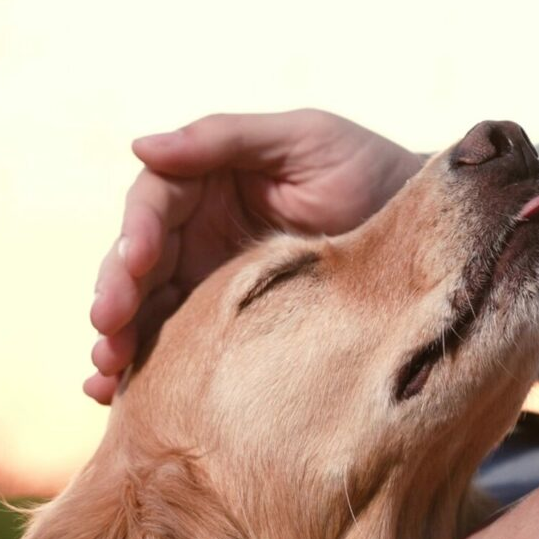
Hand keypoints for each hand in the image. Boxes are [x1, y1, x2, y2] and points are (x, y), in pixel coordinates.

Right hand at [85, 110, 422, 402]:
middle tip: (106, 330)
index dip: (134, 235)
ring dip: (120, 343)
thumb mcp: (305, 140)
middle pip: (138, 266)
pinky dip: (149, 374)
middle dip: (116, 298)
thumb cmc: (370, 171)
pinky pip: (180, 351)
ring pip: (149, 314)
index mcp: (207, 184)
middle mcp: (200, 235)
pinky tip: (118, 399)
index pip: (153, 208)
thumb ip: (225, 139)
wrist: (434, 232)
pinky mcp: (232, 331)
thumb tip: (139, 145)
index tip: (132, 265)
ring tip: (104, 377)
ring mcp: (212, 285)